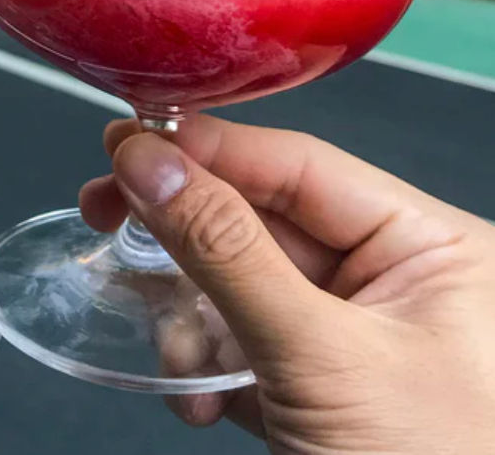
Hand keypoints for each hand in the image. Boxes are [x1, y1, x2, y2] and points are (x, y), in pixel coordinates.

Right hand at [80, 116, 494, 453]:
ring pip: (240, 286)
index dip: (209, 150)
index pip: (302, 166)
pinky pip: (244, 343)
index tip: (129, 140)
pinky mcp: (318, 388)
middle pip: (262, 221)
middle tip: (104, 210)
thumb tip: (150, 163)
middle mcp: (397, 281)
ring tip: (176, 356)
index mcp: (432, 248)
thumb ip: (227, 252)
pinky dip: (207, 364)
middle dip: (184, 237)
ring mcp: (355, 338)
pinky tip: (196, 398)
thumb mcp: (320, 357)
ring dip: (190, 319)